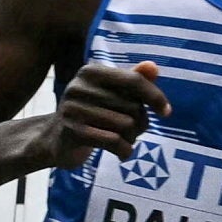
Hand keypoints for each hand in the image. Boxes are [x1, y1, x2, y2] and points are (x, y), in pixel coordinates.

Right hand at [44, 59, 170, 165]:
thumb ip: (132, 80)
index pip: (134, 80)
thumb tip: (154, 67)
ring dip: (132, 139)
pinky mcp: (72, 131)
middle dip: (140, 123)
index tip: (166, 112)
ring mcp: (73, 108)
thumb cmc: (90, 113)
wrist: (54, 139)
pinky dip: (125, 150)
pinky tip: (123, 153)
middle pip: (132, 106)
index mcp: (91, 71)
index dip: (155, 96)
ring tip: (125, 142)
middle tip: (133, 132)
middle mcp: (80, 86)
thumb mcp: (110, 94)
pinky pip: (113, 141)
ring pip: (125, 125)